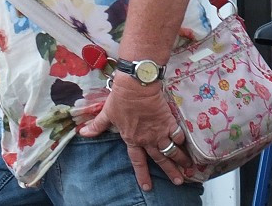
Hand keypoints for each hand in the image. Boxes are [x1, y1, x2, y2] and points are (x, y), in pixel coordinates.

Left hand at [77, 74, 191, 190]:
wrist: (136, 86)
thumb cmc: (120, 99)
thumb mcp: (107, 114)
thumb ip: (97, 125)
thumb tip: (82, 132)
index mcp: (132, 139)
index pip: (138, 161)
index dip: (142, 174)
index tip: (148, 186)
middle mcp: (147, 139)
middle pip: (160, 159)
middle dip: (170, 171)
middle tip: (179, 181)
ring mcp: (159, 131)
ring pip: (171, 150)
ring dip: (180, 159)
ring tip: (188, 167)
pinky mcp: (168, 121)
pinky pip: (177, 134)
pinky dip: (182, 139)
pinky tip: (186, 144)